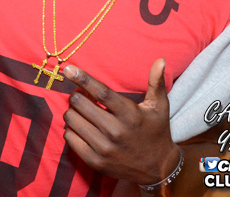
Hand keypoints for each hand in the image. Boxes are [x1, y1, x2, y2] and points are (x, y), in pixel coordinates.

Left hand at [62, 59, 178, 186]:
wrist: (158, 169)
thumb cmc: (156, 131)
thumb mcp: (159, 106)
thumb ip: (156, 82)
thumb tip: (160, 60)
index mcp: (130, 115)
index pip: (102, 93)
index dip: (83, 79)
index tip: (68, 69)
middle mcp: (116, 132)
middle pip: (81, 104)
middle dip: (75, 95)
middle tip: (80, 94)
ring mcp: (105, 149)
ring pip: (72, 120)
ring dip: (71, 111)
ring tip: (80, 111)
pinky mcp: (95, 162)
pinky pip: (70, 138)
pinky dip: (70, 129)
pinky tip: (80, 127)